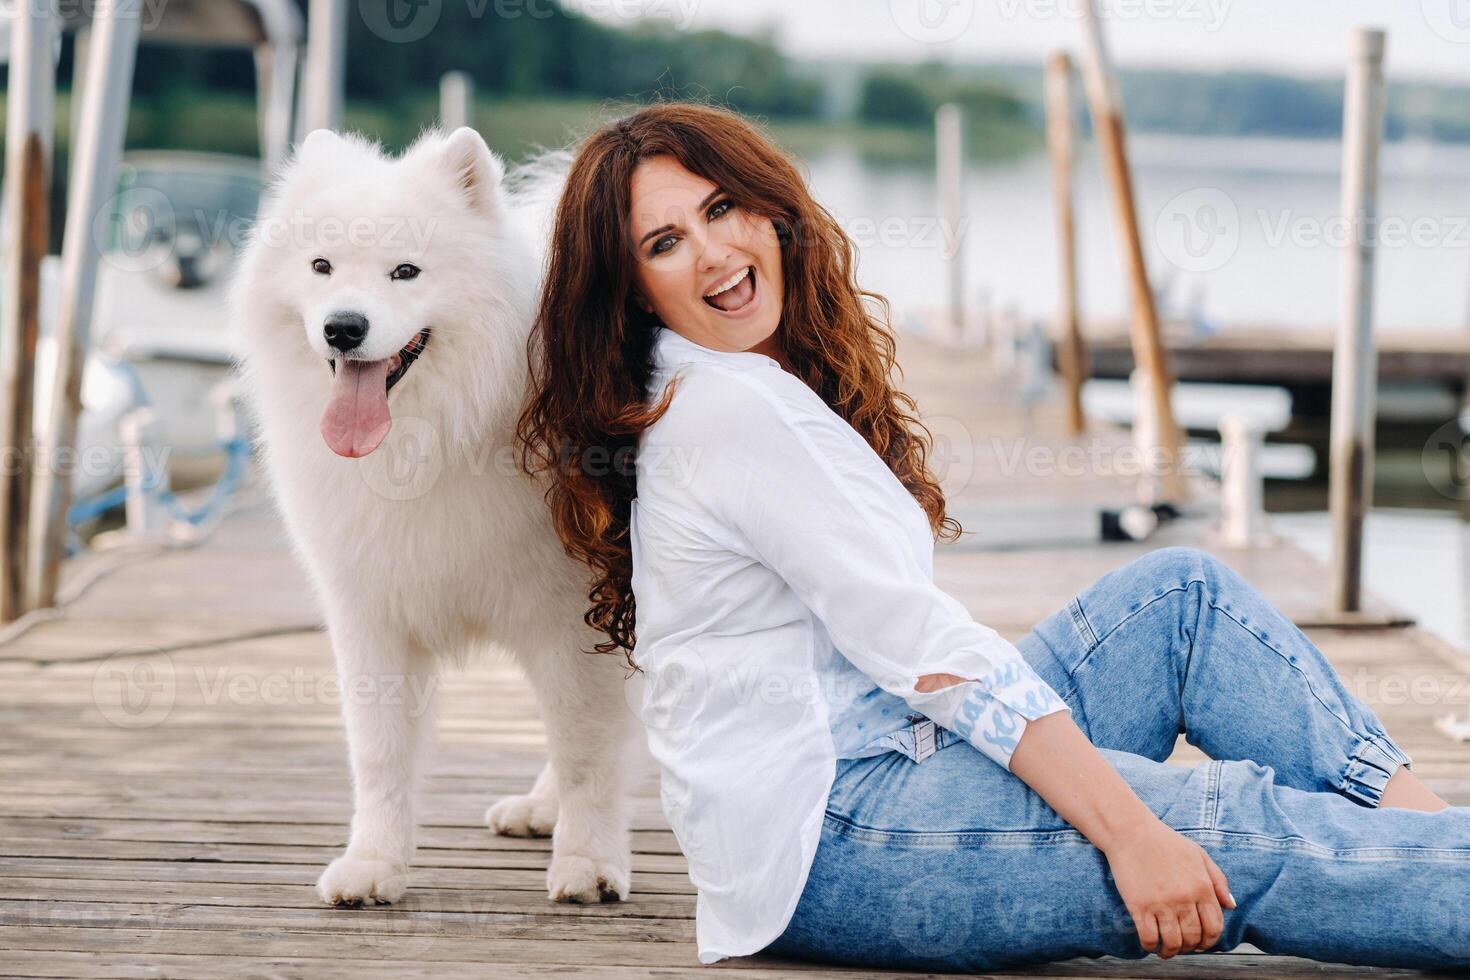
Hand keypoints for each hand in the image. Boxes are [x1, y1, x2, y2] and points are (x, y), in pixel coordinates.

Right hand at [1102, 818, 1235, 957]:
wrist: (1130, 832)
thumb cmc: (1165, 842)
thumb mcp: (1198, 854)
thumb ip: (1219, 880)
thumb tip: (1231, 906)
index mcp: (1202, 887)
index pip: (1214, 927)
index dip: (1209, 942)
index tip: (1200, 943)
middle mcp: (1185, 898)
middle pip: (1194, 939)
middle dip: (1190, 948)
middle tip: (1182, 946)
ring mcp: (1161, 903)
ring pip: (1173, 943)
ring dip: (1170, 952)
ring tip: (1166, 950)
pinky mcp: (1139, 906)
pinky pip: (1149, 937)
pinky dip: (1150, 946)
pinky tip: (1149, 944)